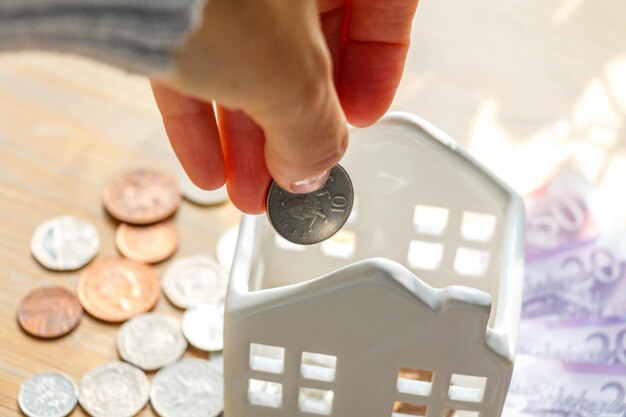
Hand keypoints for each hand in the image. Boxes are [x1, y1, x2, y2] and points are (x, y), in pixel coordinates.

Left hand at [152, 0, 418, 213]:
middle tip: (294, 175)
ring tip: (248, 191)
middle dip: (300, 125)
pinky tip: (206, 166)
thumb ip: (316, 129)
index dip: (378, 68)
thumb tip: (313, 168)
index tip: (363, 118)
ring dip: (250, 136)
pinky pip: (196, 57)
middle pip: (309, 44)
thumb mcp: (290, 74)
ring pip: (250, 58)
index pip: (381, 8)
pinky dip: (202, 115)